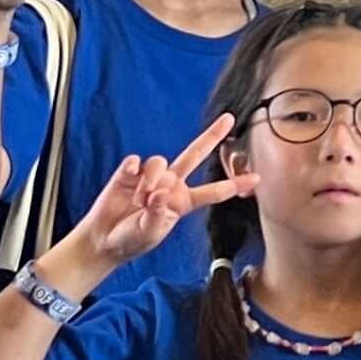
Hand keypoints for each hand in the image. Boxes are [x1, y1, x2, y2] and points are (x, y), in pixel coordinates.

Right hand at [49, 117, 249, 290]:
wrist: (104, 240)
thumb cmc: (132, 239)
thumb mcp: (149, 234)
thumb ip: (158, 215)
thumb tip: (161, 193)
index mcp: (182, 202)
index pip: (212, 192)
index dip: (233, 185)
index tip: (256, 178)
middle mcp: (171, 184)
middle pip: (194, 154)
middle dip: (212, 136)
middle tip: (229, 119)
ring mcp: (151, 176)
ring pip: (160, 162)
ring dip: (151, 181)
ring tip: (139, 202)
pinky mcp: (129, 172)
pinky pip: (136, 161)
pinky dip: (133, 171)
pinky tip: (129, 180)